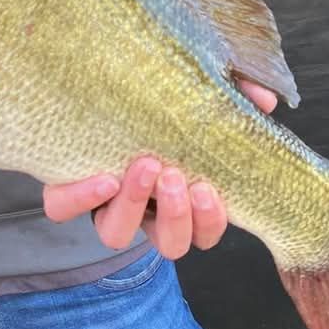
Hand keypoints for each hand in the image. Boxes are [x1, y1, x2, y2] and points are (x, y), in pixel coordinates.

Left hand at [42, 78, 277, 260]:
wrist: (90, 86)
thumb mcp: (198, 94)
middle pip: (169, 243)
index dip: (210, 220)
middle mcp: (145, 211)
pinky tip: (103, 177)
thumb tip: (265, 99)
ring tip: (146, 167)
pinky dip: (83, 198)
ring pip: (117, 235)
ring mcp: (104, 204)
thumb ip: (235, 95)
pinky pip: (63, 208)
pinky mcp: (65, 190)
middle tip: (175, 177)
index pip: (204, 231)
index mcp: (181, 198)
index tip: (209, 188)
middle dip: (177, 216)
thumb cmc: (157, 99)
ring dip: (135, 207)